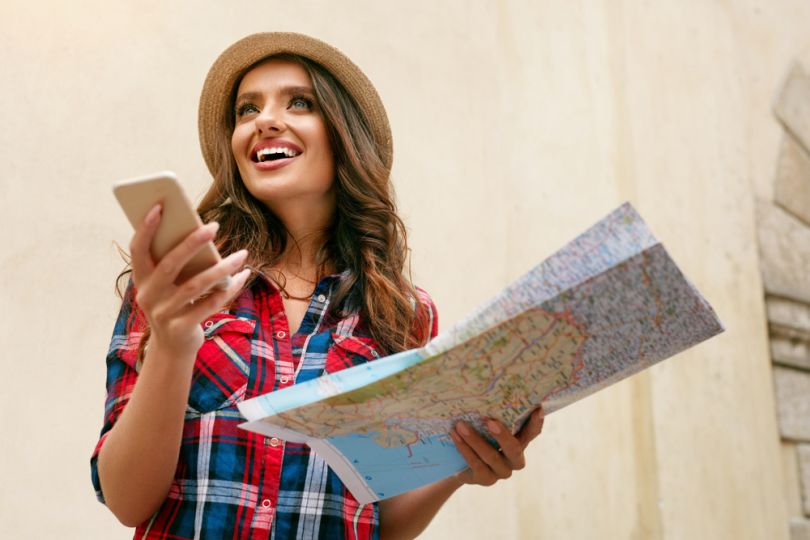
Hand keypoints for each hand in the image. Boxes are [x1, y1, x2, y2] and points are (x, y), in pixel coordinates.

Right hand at [129, 204, 250, 355]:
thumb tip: (201, 233)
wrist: (172, 348)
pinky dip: (228, 290)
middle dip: (192, 243)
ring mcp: (163, 314)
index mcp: (141, 280)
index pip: (137, 250)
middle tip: (214, 226)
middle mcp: (148, 296)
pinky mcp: (181, 328)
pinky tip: (241, 277)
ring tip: (242, 255)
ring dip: (221, 268)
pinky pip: (209, 305)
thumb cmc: (174, 305)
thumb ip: (176, 264)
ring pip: (195, 285)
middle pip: (169, 264)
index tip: (160, 207)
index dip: (145, 228)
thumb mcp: (168, 286)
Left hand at [450, 407, 544, 486]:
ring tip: (460, 425)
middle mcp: (515, 459)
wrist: (460, 465)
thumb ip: (493, 416)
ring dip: (474, 439)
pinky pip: (476, 463)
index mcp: (520, 442)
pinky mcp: (486, 480)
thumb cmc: (478, 437)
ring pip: (491, 455)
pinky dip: (464, 448)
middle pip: (514, 449)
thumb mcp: (487, 427)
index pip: (532, 433)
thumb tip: (484, 392)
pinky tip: (455, 436)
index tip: (538, 408)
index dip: (536, 423)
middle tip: (490, 421)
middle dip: (503, 435)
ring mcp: (501, 472)